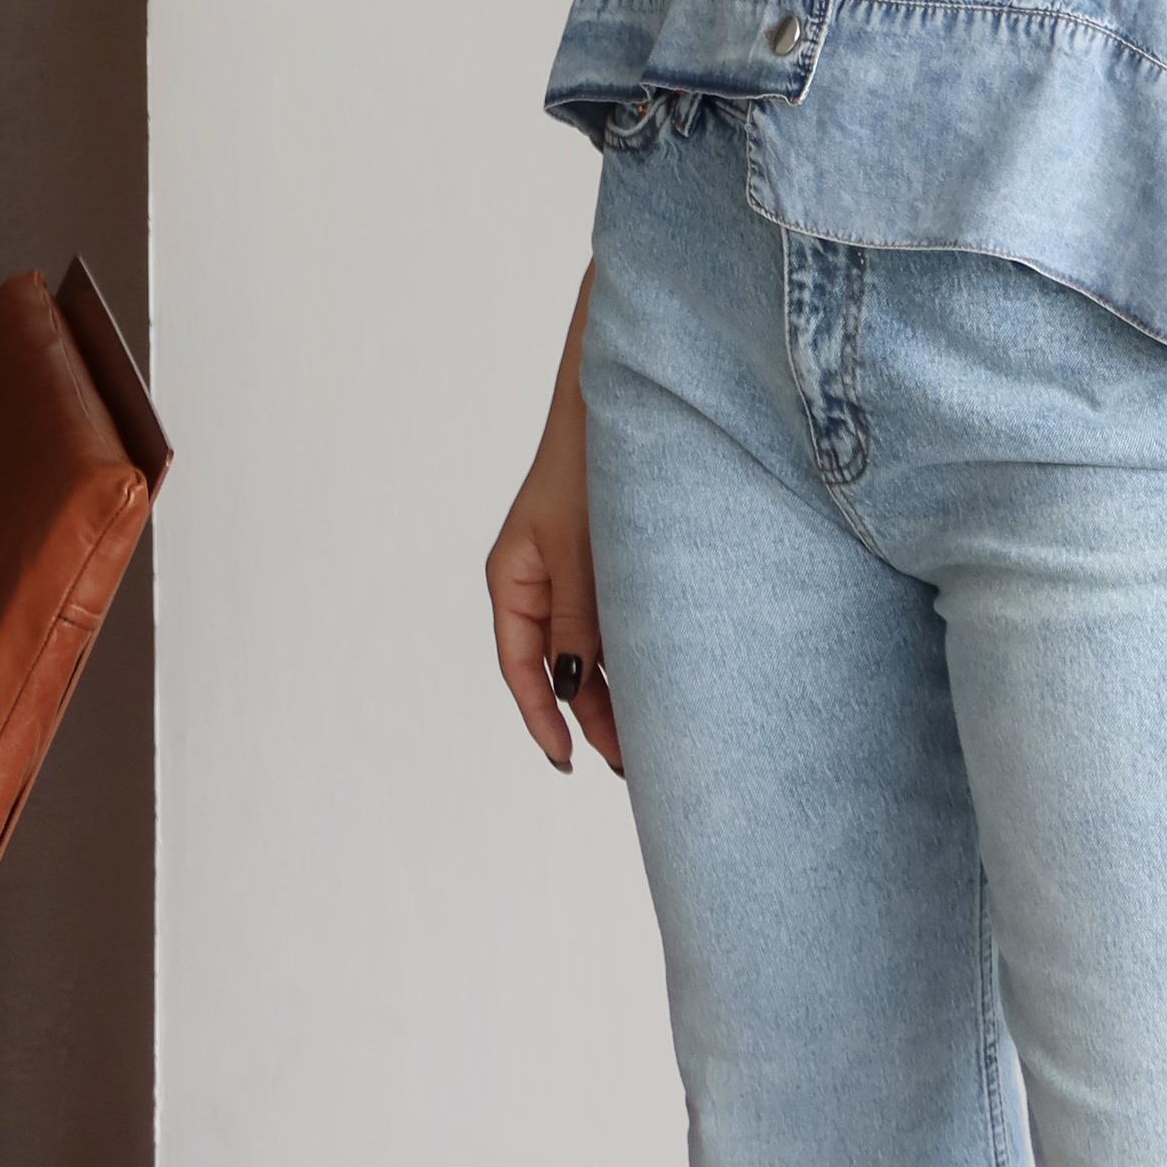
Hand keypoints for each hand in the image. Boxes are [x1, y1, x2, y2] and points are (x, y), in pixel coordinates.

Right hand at [486, 407, 624, 777]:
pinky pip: (607, 624)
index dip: (540, 718)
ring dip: (611, 691)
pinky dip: (624, 655)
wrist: (617, 404)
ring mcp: (570, 577)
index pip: (519, 667)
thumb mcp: (577, 550)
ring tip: (646, 739)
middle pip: (556, 668)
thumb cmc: (587, 468)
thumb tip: (571, 686)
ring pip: (585, 651)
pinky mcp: (602, 567)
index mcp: (513, 581)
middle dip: (588, 716)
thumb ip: (575, 617)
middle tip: (629, 761)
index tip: (566, 759)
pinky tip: (653, 684)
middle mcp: (537, 585)